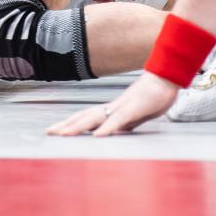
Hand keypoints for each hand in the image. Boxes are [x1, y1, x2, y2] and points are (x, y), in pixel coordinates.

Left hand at [46, 72, 178, 136]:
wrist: (167, 78)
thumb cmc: (153, 95)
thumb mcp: (136, 114)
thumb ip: (123, 123)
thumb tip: (112, 132)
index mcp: (112, 110)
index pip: (86, 117)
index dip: (71, 124)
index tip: (56, 131)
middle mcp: (113, 107)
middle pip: (84, 116)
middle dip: (66, 125)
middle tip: (49, 133)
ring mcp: (122, 107)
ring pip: (96, 117)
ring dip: (78, 127)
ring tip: (63, 135)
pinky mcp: (134, 108)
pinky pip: (118, 120)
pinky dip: (107, 128)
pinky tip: (97, 137)